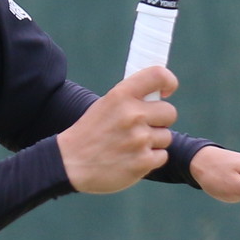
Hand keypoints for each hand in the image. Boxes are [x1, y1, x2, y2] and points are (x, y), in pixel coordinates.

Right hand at [59, 66, 176, 193]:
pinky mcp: (142, 162)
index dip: (168, 82)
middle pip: (170, 112)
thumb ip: (131, 98)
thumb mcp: (105, 105)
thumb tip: (160, 93)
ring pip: (166, 137)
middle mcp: (133, 115)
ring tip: (131, 145)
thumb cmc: (90, 132)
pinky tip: (131, 158)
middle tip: (142, 127)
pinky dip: (150, 159)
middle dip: (160, 121)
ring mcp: (139, 139)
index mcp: (121, 95)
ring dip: (153, 142)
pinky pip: (162, 156)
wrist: (70, 163)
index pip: (158, 75)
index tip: (167, 91)